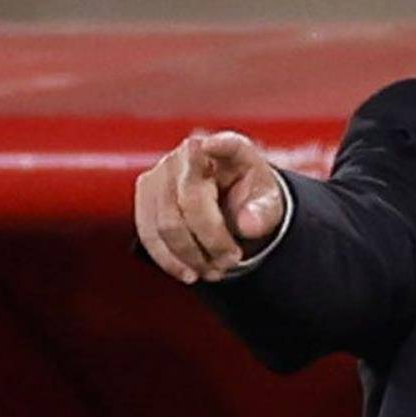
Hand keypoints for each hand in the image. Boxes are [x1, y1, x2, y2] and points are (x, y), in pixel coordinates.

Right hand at [133, 129, 286, 282]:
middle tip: (230, 261)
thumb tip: (247, 225)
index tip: (211, 145)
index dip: (219, 145)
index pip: (228, 145)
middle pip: (191, 201)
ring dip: (189, 255)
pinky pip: (148, 231)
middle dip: (211, 240)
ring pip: (166, 221)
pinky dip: (168, 258)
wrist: (229, 201)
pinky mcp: (147, 191)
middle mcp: (191, 152)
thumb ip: (263, 213)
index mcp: (231, 150)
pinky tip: (187, 271)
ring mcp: (164, 170)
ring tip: (212, 272)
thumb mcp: (268, 205)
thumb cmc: (251, 197)